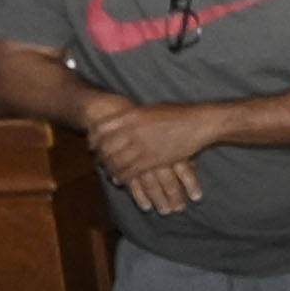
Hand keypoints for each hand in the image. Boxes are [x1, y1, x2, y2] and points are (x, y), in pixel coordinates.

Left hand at [85, 102, 209, 209]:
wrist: (198, 124)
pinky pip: (130, 172)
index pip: (101, 128)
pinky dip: (122, 177)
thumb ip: (134, 116)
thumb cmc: (177, 114)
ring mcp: (141, 146)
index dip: (93, 138)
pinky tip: (119, 180)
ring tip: (107, 172)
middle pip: (105, 147)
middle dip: (100, 155)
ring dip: (109, 168)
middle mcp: (132, 131)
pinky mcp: (151, 161)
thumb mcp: (151, 110)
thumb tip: (123, 121)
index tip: (91, 143)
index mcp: (131, 115)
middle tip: (97, 161)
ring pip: (115, 161)